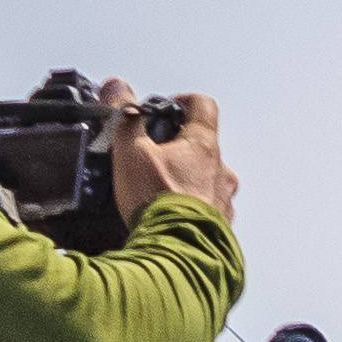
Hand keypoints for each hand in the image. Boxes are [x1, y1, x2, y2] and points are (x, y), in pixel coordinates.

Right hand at [105, 81, 238, 224]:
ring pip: (208, 178)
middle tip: (152, 156)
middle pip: (204, 145)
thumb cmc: (158, 203)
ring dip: (187, 178)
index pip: (202, 105)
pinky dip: (191, 207)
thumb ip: (125, 118)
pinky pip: (208, 209)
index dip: (181, 100)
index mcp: (204, 146)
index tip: (163, 109)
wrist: (178, 254)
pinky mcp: (221, 227)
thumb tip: (118, 87)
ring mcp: (224, 200)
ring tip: (159, 189)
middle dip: (178, 146)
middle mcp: (222, 171)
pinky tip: (169, 215)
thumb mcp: (131, 153)